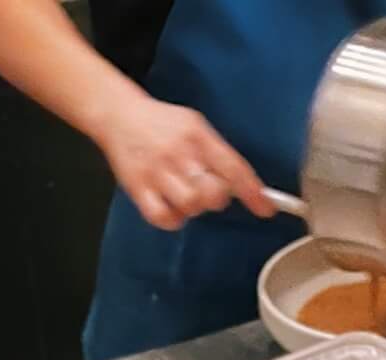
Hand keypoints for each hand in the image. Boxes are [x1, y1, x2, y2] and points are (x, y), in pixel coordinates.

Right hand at [97, 95, 273, 230]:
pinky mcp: (138, 189)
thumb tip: (243, 185)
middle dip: (216, 197)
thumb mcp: (194, 126)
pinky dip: (172, 219)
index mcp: (197, 135)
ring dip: (193, 207)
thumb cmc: (160, 124)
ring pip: (190, 206)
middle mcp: (178, 153)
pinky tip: (170, 206)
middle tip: (205, 189)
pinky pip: (164, 217)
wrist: (118, 114)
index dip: (253, 192)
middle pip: (212, 193)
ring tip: (183, 193)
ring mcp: (157, 172)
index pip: (233, 167)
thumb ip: (218, 153)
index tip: (266, 209)